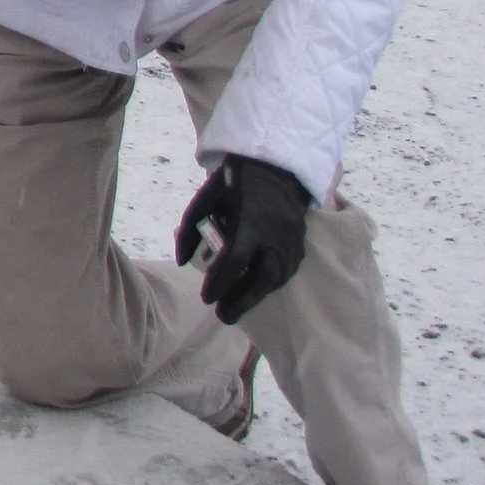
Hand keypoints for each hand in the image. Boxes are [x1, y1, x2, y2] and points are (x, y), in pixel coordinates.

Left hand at [175, 155, 311, 324]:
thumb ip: (190, 230)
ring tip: (235, 307)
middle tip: (224, 317)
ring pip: (278, 278)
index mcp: (248, 221)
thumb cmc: (233, 183)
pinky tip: (254, 290)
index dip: (220, 282)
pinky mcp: (301, 243)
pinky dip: (270, 284)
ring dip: (256, 295)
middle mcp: (274, 234)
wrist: (276, 166)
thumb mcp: (204, 199)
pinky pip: (288, 271)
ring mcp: (292, 240)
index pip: (235, 260)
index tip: (206, 299)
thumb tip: (183, 262)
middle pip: (263, 277)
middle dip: (243, 300)